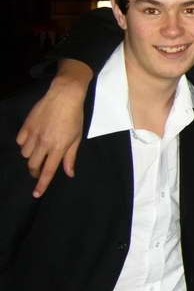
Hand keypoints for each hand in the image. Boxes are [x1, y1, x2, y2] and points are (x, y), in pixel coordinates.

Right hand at [16, 70, 87, 197]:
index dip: (42, 184)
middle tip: (39, 171)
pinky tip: (32, 139)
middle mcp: (44, 143)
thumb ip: (71, 157)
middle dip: (35, 171)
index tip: (36, 194)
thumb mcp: (76, 138)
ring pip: (25, 154)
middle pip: (33, 165)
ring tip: (39, 151)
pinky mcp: (26, 125)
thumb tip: (69, 173)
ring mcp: (33, 134)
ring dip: (30, 156)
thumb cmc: (74, 117)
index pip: (48, 171)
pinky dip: (24, 143)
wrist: (64, 96)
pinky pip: (20, 141)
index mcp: (58, 148)